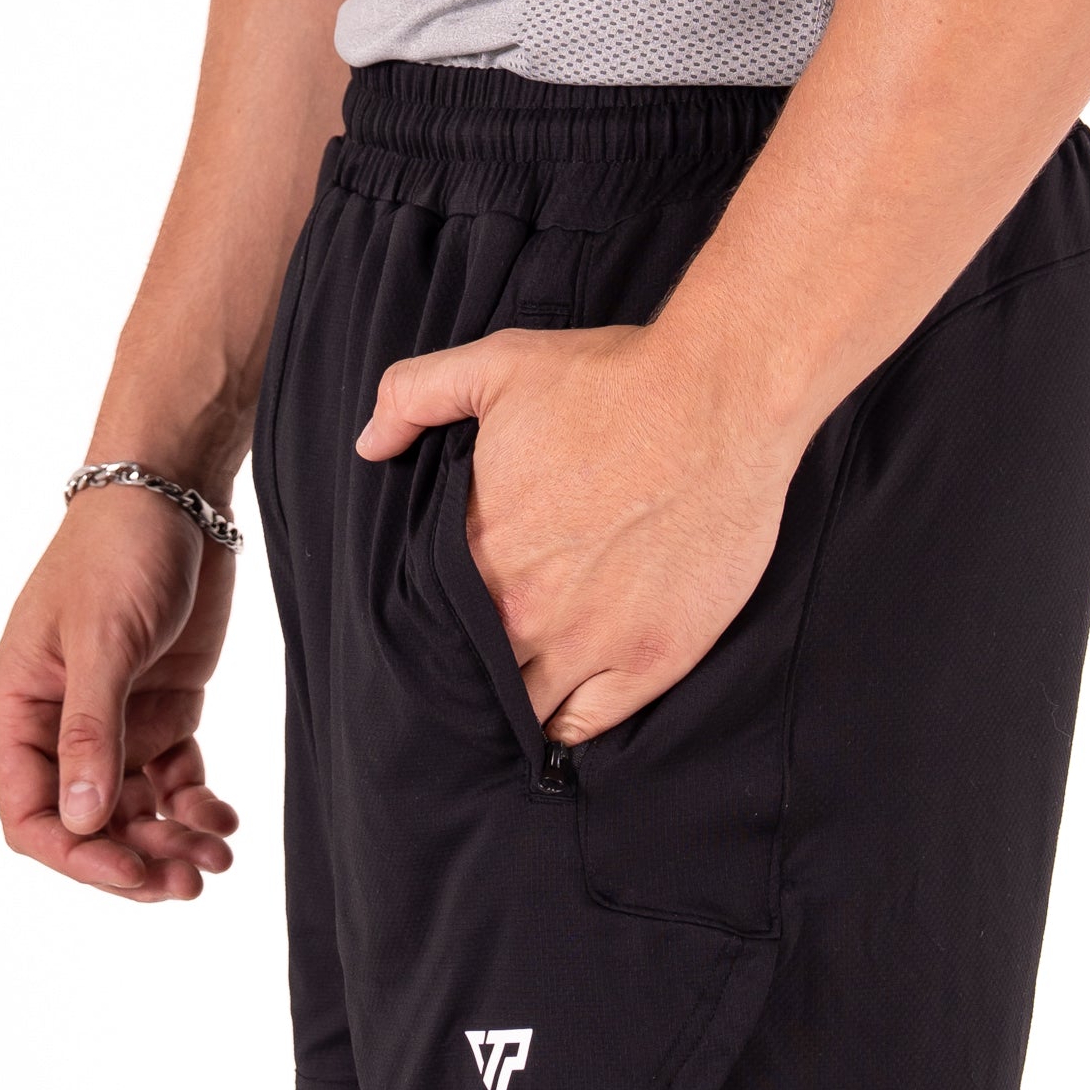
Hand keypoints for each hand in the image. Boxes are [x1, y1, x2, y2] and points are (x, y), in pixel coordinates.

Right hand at [0, 492, 244, 901]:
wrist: (175, 492)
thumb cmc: (120, 552)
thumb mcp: (103, 639)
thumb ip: (91, 731)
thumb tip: (84, 821)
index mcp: (16, 710)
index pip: (30, 815)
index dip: (78, 855)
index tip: (133, 871)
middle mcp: (56, 727)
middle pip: (87, 825)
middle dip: (136, 858)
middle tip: (191, 880)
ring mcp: (111, 722)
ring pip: (133, 812)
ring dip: (171, 840)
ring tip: (218, 854)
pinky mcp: (159, 711)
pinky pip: (171, 781)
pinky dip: (195, 806)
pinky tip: (224, 817)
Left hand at [357, 323, 796, 745]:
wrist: (720, 398)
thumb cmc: (614, 381)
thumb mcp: (497, 365)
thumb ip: (416, 396)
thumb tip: (369, 443)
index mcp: (479, 548)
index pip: (428, 617)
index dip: (431, 621)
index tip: (443, 616)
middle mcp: (525, 609)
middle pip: (472, 669)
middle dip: (469, 664)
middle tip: (480, 653)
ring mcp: (590, 643)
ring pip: (525, 706)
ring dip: (516, 698)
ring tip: (518, 685)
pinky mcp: (652, 658)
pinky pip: (588, 725)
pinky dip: (570, 723)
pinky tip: (562, 707)